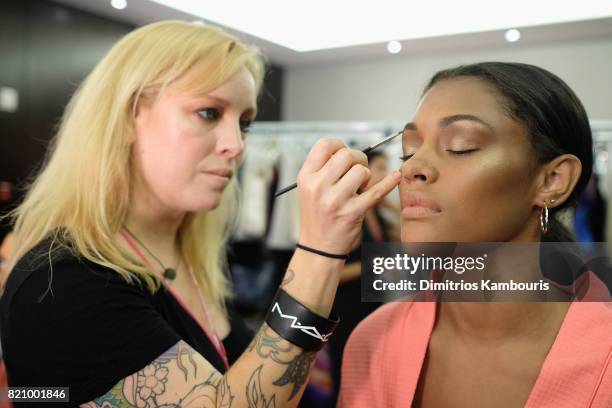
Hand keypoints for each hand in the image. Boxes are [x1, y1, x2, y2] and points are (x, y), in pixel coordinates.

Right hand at [296, 139, 400, 254]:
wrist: (318, 247)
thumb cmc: (316, 216)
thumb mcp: (309, 189)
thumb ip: (323, 168)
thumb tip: (348, 151)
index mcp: (306, 177)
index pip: (324, 145)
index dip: (339, 145)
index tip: (344, 152)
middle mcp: (318, 187)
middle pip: (346, 155)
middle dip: (357, 159)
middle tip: (357, 170)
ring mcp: (335, 200)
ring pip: (361, 171)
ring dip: (366, 176)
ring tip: (360, 186)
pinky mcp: (352, 213)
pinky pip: (377, 191)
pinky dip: (389, 182)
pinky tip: (395, 176)